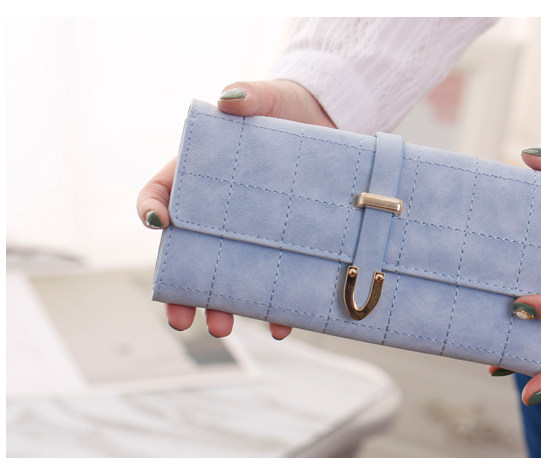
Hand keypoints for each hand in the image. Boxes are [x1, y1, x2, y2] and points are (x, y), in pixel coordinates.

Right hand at [137, 80, 334, 338]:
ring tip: (222, 327)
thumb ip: (249, 96)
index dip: (152, 210)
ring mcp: (250, 232)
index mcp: (199, 175)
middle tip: (183, 316)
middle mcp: (218, 212)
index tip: (160, 225)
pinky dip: (275, 307)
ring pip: (227, 276)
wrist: (327, 127)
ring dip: (221, 306)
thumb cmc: (284, 109)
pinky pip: (272, 281)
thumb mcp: (267, 98)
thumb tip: (231, 100)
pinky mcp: (282, 245)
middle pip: (189, 253)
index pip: (161, 194)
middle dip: (183, 288)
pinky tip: (280, 325)